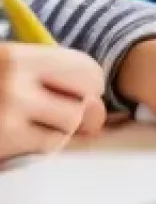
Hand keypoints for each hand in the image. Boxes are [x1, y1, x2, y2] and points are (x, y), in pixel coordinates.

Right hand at [0, 44, 105, 161]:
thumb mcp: (12, 67)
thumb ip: (53, 79)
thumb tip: (99, 114)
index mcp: (18, 56)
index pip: (86, 70)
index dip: (88, 84)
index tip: (77, 90)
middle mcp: (14, 81)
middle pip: (83, 101)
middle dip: (77, 109)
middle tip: (58, 111)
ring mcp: (6, 114)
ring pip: (68, 126)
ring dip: (58, 129)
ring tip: (31, 123)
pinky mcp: (2, 142)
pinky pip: (46, 147)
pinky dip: (39, 145)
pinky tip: (18, 137)